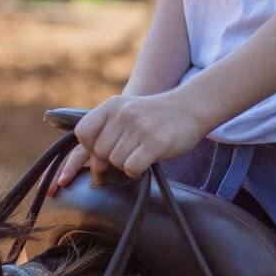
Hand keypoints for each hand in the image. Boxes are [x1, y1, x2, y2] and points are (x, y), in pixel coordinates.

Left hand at [55, 91, 206, 187]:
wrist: (192, 107)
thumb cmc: (156, 117)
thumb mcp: (127, 113)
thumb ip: (106, 133)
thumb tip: (93, 167)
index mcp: (112, 105)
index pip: (83, 133)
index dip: (89, 148)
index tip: (103, 150)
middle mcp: (123, 114)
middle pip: (99, 153)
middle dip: (112, 158)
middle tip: (132, 149)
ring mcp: (139, 127)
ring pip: (115, 163)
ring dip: (128, 163)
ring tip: (143, 149)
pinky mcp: (155, 142)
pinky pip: (131, 169)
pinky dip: (138, 170)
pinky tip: (149, 158)